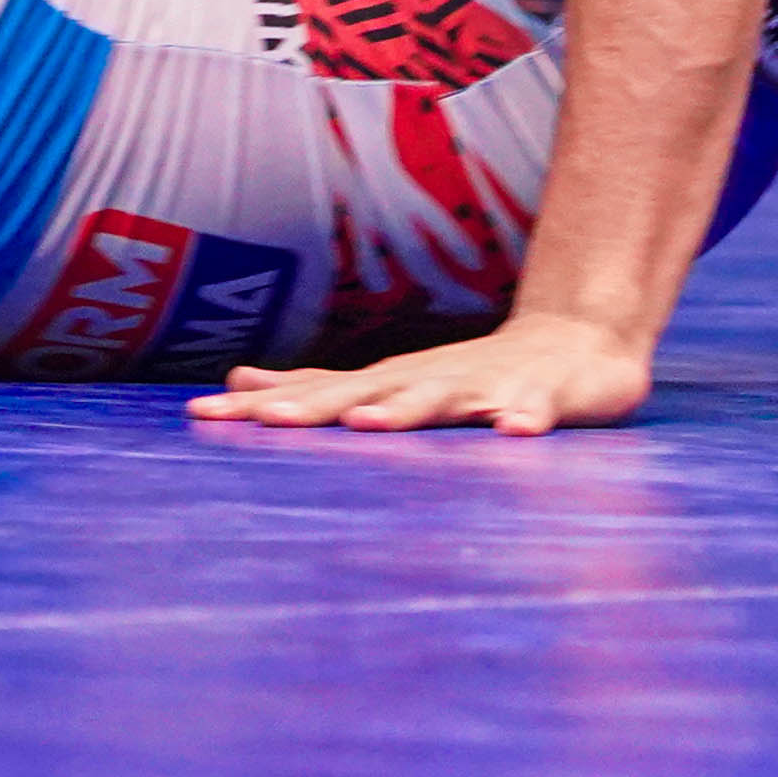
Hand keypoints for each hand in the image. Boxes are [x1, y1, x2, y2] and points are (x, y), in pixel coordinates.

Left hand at [187, 309, 653, 435]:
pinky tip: (511, 432)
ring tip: (368, 425)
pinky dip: (521, 418)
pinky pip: (533, 409)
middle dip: (313, 408)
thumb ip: (319, 388)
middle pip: (362, 395)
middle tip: (266, 421)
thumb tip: (238, 381)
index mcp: (389, 384)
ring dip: (404, 411)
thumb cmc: (469, 376)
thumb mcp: (389, 383)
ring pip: (440, 399)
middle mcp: (427, 382)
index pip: (314, 395)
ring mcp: (484, 386)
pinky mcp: (543, 397)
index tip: (202, 415)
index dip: (261, 406)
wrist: (575, 344)